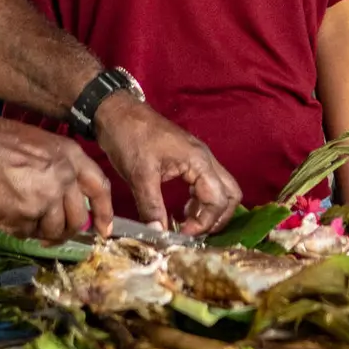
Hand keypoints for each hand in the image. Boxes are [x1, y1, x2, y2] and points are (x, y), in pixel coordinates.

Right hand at [0, 118, 113, 242]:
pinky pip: (28, 233)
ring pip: (54, 230)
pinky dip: (16, 230)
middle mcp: (66, 176)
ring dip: (37, 232)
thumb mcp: (40, 145)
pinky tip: (3, 217)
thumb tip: (61, 201)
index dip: (104, 212)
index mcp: (71, 155)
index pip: (100, 188)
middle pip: (78, 218)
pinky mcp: (28, 212)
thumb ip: (57, 170)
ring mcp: (48, 196)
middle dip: (64, 231)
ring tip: (18, 220)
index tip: (103, 231)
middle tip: (49, 236)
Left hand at [95, 98, 240, 234]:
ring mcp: (198, 158)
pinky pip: (206, 184)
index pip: (217, 199)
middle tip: (193, 232)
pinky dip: (200, 201)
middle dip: (217, 217)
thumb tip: (160, 235)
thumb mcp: (139, 176)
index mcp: (198, 161)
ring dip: (209, 210)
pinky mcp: (189, 160)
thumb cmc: (130, 138)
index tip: (183, 235)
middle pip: (230, 194)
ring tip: (186, 224)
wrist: (117, 113)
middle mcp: (205, 159)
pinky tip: (182, 211)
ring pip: (221, 189)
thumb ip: (151, 207)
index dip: (204, 222)